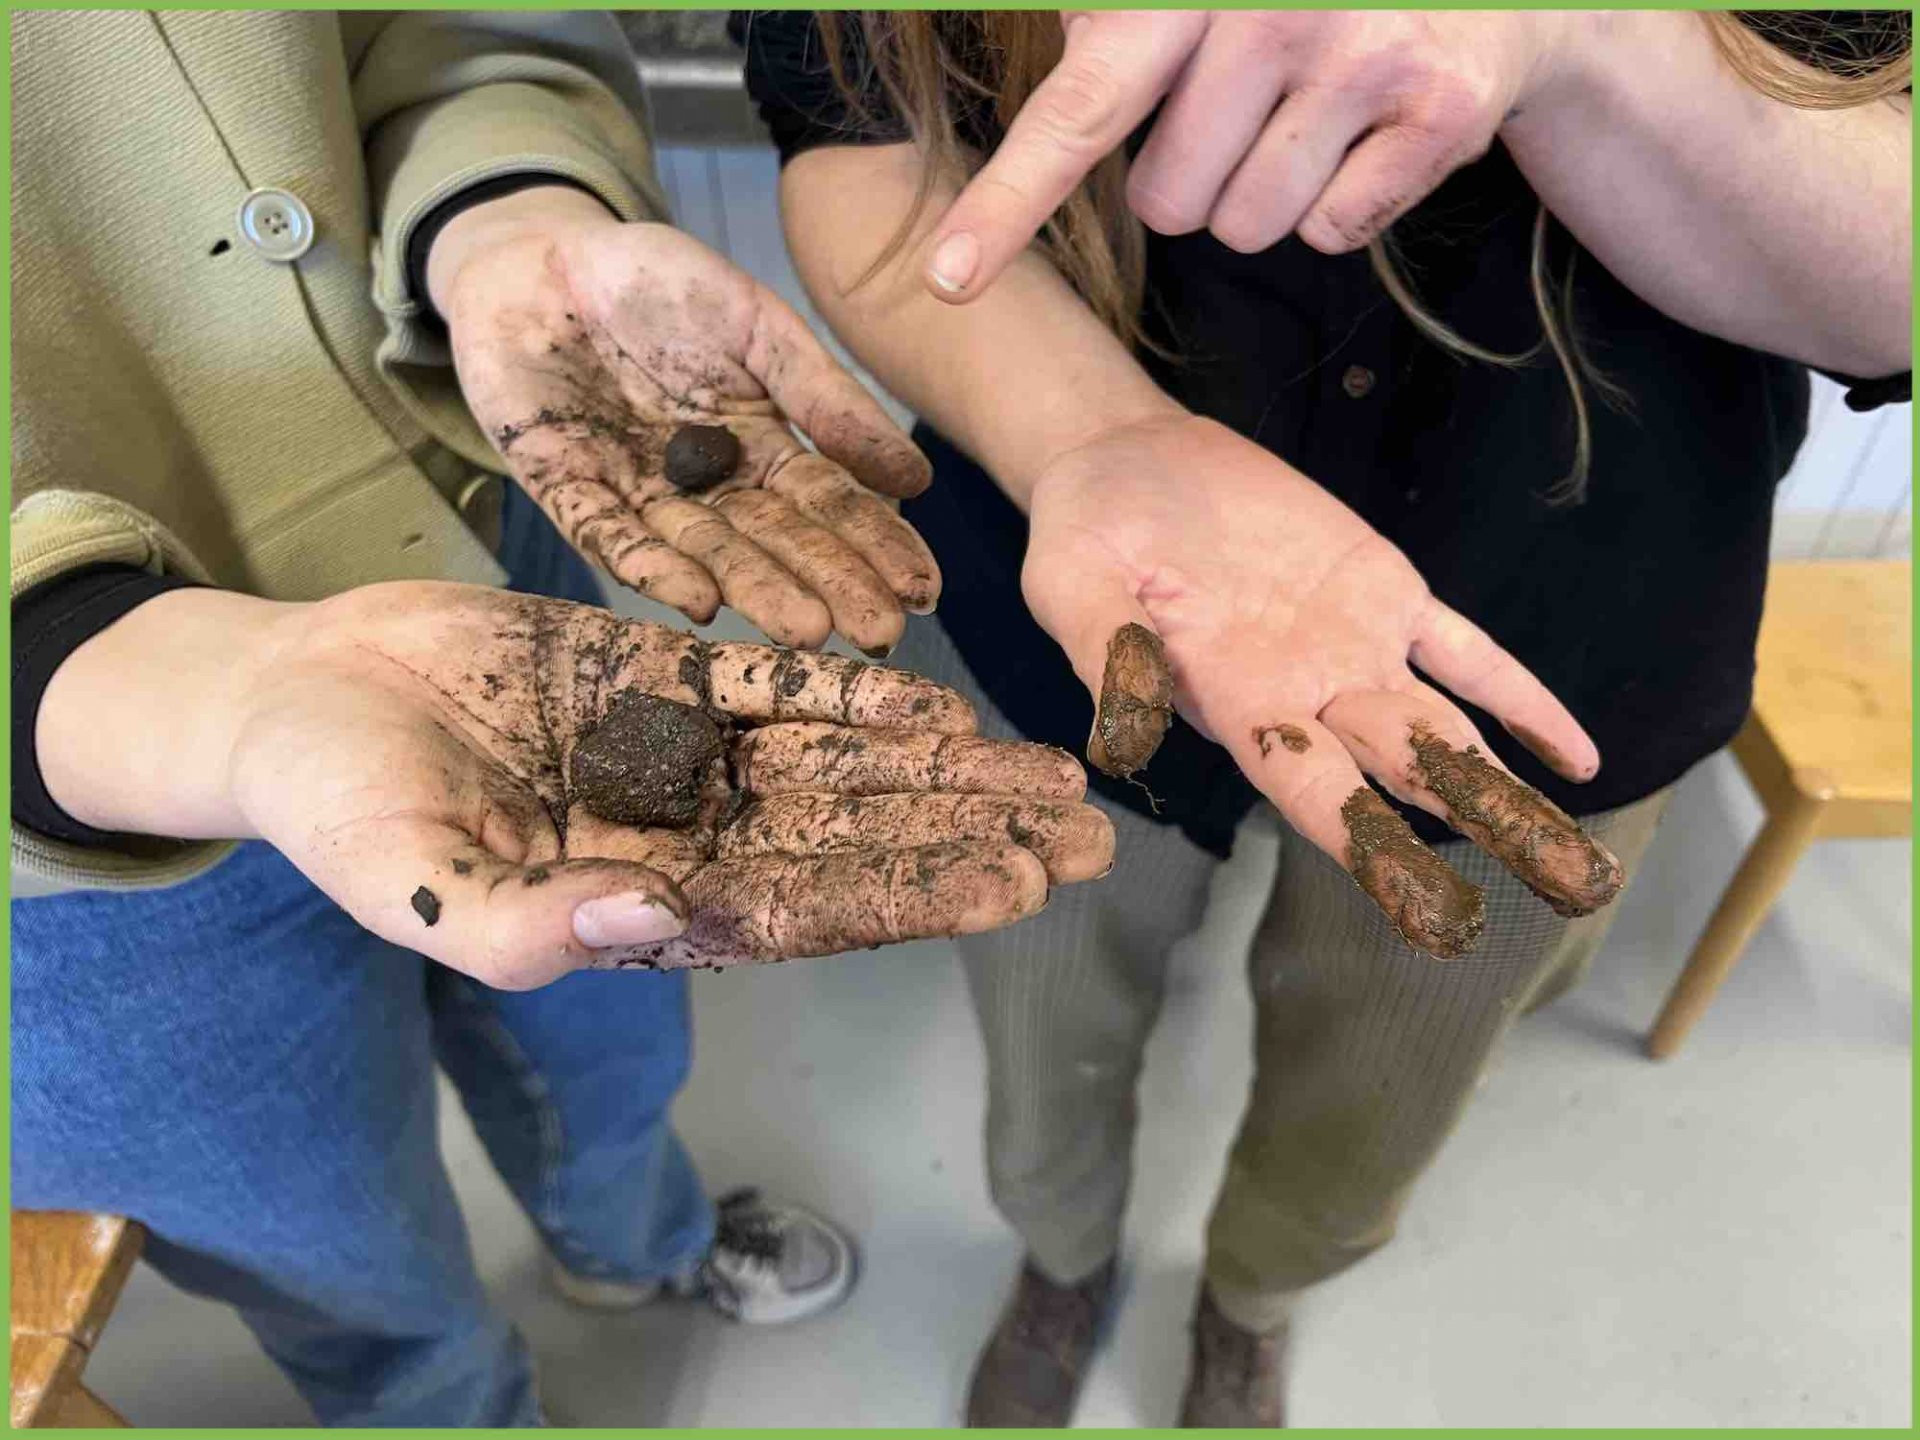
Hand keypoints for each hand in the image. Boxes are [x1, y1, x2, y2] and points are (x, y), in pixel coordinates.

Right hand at [44, 584, 1110, 989]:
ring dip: (944, 765)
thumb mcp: (412, 881)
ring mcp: (677, 751)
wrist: (301, 699)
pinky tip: (934, 695)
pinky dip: (852, 688)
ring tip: (1048, 771)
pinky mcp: (655, 672)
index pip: (808, 903)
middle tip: (1090, 838)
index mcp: (643, 898)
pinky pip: (772, 685)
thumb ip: (527, 921)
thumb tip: (651, 922)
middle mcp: (684, 830)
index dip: (916, 894)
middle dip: (972, 836)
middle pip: (858, 837)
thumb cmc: (338, 808)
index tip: (1019, 886)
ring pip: (840, 761)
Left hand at [432, 186, 940, 654]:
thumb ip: (825, 397)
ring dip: (755, 593)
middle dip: (828, 587)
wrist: (539, 252)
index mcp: (760, 445)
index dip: (875, 545)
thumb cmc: (656, 281)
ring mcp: (639, 493)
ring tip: (806, 630)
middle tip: (877, 634)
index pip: (828, 505)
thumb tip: (914, 478)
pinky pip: (611, 537)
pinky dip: (653, 569)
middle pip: (775, 542)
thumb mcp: (757, 325)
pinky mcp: (567, 490)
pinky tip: (699, 601)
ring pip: (704, 552)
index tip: (923, 590)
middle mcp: (707, 486)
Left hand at [920, 11, 1571, 297]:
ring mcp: (1363, 54)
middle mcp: (1272, 4)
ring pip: (1249, 229)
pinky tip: (1368, 134)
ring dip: (1267, 195)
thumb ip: (1101, 31)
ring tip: (1311, 117)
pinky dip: (1343, 206)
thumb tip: (1031, 77)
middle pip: (1170, 204)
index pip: (1079, 109)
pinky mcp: (1439, 111)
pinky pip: (1333, 233)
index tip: (947, 281)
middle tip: (1246, 109)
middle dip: (1196, 178)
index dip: (1005, 202)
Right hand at [1022, 414, 1621, 957]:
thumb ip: (1104, 649)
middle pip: (1409, 776)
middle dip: (1488, 830)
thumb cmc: (1086, 531)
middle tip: (1569, 888)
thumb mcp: (1072, 581)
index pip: (1316, 791)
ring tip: (1582, 858)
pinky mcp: (1383, 593)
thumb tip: (1125, 732)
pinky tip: (1572, 755)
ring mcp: (1353, 647)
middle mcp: (1305, 694)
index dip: (1377, 847)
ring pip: (1448, 730)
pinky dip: (1520, 699)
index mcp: (1235, 705)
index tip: (1434, 910)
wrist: (1127, 461)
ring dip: (1512, 790)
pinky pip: (1466, 652)